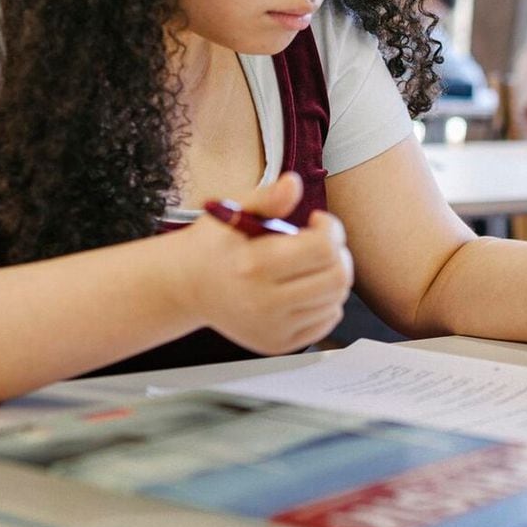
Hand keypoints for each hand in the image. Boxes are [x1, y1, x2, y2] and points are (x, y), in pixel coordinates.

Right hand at [171, 171, 354, 354]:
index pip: (323, 249)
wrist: (186, 285)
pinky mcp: (278, 344)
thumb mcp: (233, 211)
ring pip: (335, 300)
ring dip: (332, 276)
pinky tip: (303, 286)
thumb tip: (294, 183)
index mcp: (253, 265)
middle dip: (339, 254)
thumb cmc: (214, 244)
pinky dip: (325, 301)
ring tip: (308, 264)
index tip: (317, 221)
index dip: (331, 228)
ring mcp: (271, 328)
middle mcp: (262, 303)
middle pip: (337, 278)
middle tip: (321, 243)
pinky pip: (326, 320)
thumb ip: (266, 197)